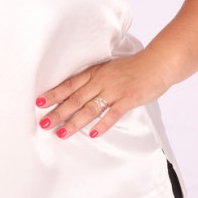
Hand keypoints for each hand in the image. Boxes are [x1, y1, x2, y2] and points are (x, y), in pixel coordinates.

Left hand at [36, 50, 170, 138]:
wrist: (157, 63)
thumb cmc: (133, 67)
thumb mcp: (109, 69)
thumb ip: (94, 80)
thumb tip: (77, 93)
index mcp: (95, 72)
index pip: (70, 84)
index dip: (54, 93)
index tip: (39, 102)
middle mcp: (101, 81)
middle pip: (75, 98)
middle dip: (58, 112)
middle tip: (44, 123)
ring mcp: (114, 91)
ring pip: (90, 108)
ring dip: (75, 122)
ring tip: (62, 133)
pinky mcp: (128, 99)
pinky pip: (112, 114)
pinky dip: (102, 124)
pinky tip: (92, 133)